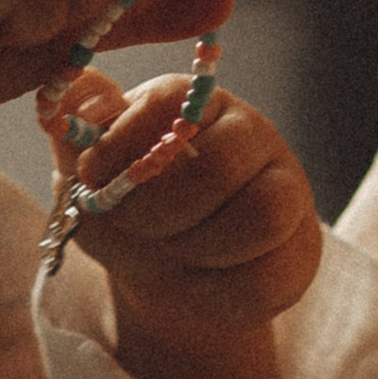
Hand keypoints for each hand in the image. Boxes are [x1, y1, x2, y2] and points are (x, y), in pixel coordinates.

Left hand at [53, 70, 323, 378]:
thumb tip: (77, 87)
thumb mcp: (85, 179)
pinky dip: (221, 292)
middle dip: (158, 214)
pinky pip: (271, 272)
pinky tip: (203, 283)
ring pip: (260, 216)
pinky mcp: (302, 245)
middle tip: (134, 227)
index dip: (123, 147)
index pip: (168, 104)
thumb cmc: (124, 217)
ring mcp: (285, 185)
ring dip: (197, 250)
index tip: (92, 177)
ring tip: (174, 252)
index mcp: (190, 102)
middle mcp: (247, 132)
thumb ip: (75, 134)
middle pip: (217, 168)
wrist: (164, 284)